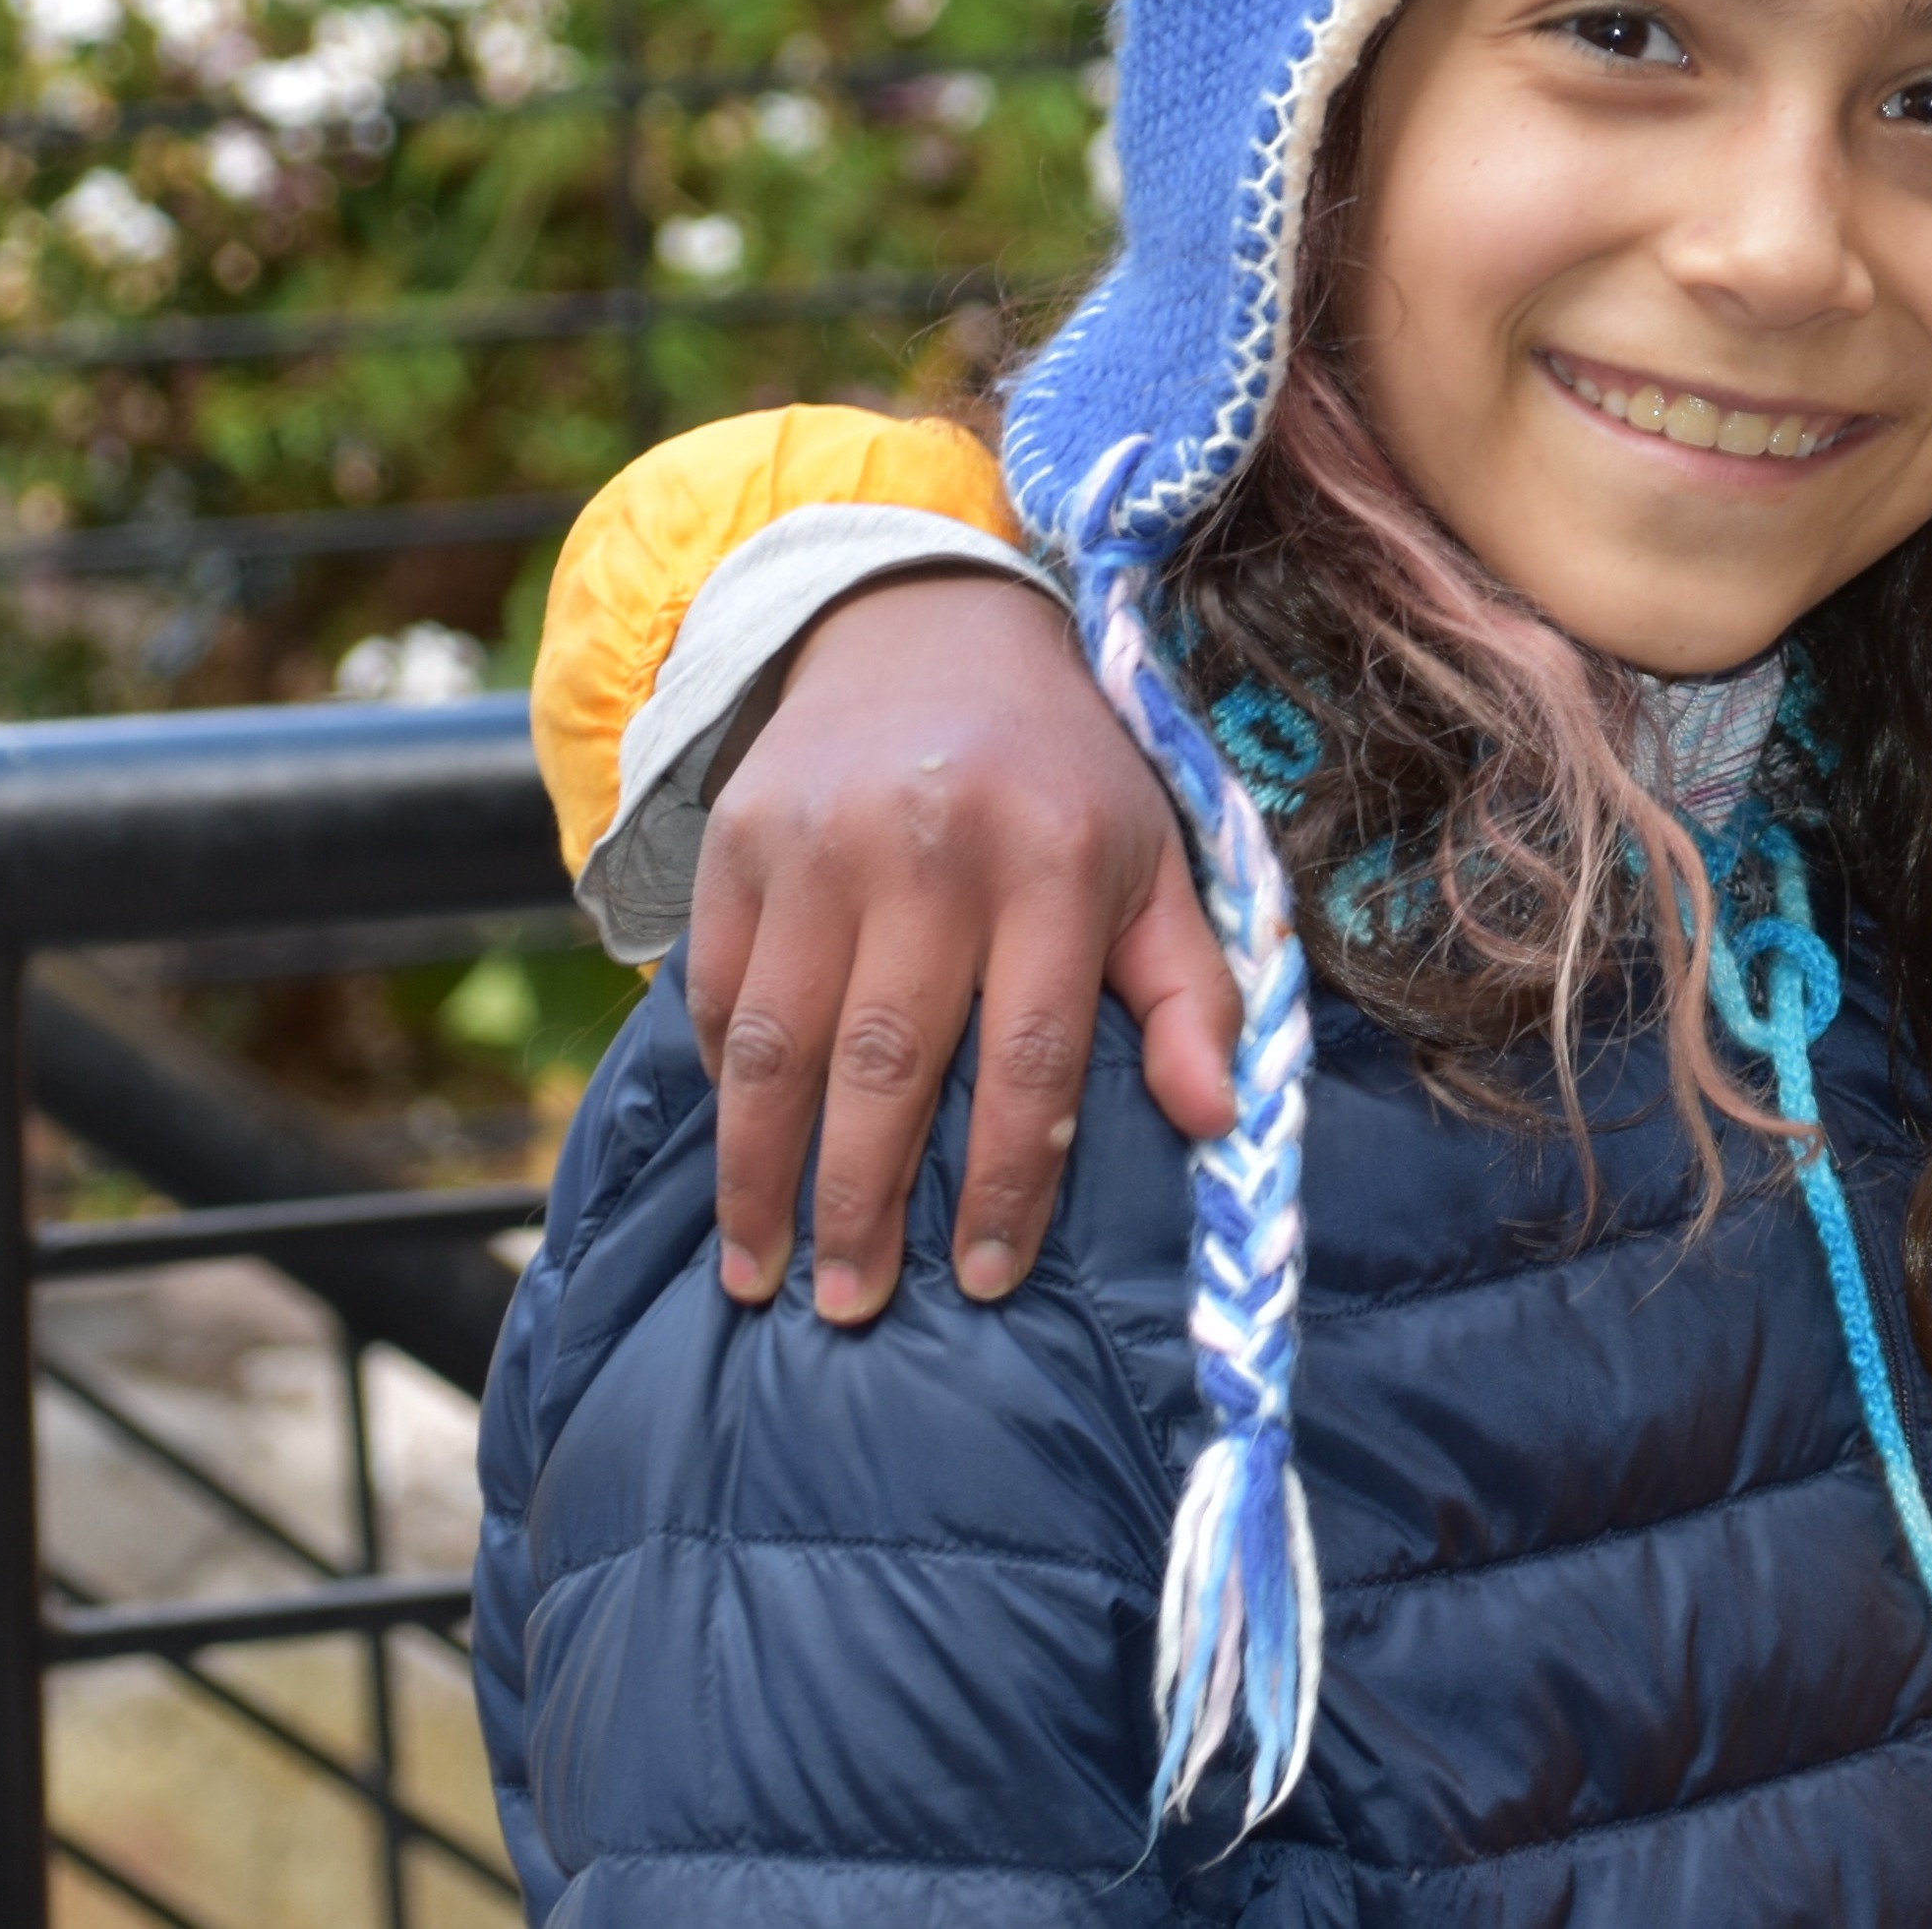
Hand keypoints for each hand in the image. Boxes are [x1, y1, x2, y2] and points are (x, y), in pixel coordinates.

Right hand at [684, 569, 1227, 1320]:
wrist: (927, 624)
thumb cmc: (1061, 776)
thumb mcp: (1154, 860)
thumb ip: (1190, 992)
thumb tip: (1216, 1122)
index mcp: (1057, 861)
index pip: (1032, 1056)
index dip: (1010, 1180)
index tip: (986, 1282)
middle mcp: (932, 848)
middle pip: (888, 1064)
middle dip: (864, 1204)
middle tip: (851, 1306)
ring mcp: (820, 840)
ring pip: (777, 1041)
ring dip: (761, 1173)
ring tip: (761, 1273)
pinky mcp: (737, 836)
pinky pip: (715, 985)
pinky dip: (721, 1079)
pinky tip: (738, 1152)